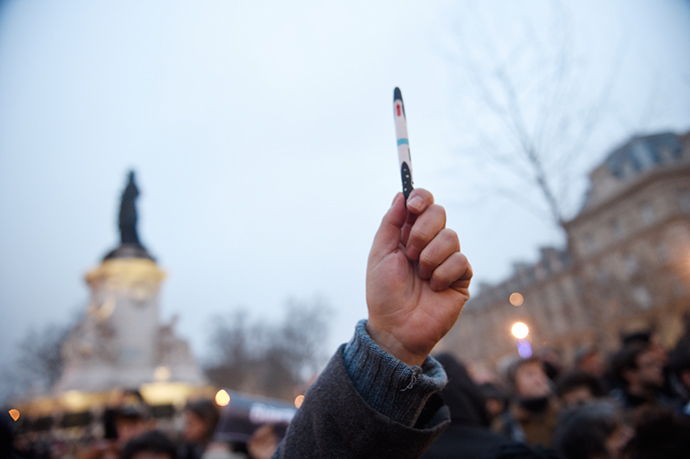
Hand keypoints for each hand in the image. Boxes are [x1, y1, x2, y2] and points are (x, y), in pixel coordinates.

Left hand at [366, 189, 471, 365]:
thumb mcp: (379, 254)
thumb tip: (401, 195)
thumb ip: (390, 223)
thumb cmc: (384, 294)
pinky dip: (442, 274)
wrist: (396, 327)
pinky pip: (460, 260)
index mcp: (408, 234)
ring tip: (421, 277)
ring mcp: (447, 259)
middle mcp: (429, 242)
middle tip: (410, 254)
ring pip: (450, 237)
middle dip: (422, 231)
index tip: (413, 205)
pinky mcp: (462, 277)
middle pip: (439, 212)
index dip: (421, 197)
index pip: (422, 203)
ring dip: (429, 258)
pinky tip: (434, 288)